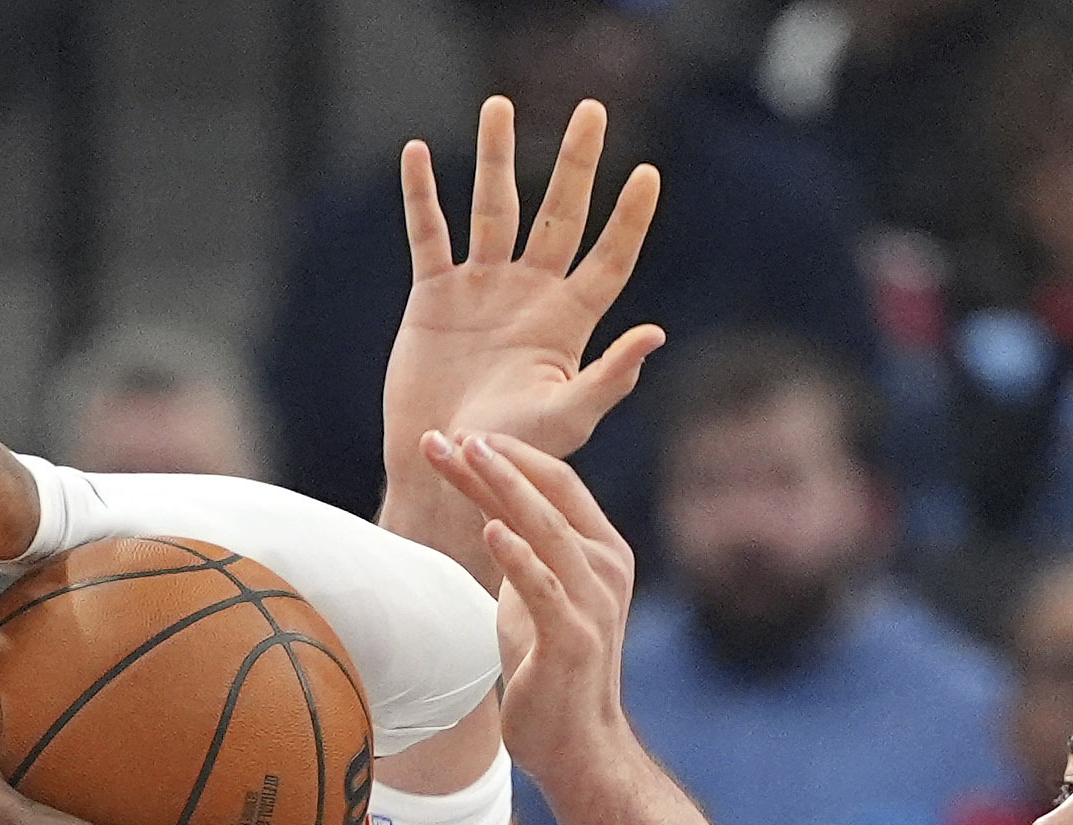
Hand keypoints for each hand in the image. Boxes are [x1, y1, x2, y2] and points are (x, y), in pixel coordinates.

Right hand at [382, 97, 663, 582]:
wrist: (443, 468)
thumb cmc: (511, 456)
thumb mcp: (567, 418)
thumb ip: (609, 377)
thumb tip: (656, 333)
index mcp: (569, 321)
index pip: (609, 257)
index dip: (629, 218)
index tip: (649, 173)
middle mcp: (530, 294)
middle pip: (559, 214)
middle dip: (576, 163)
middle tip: (592, 110)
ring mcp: (481, 289)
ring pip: (493, 208)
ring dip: (495, 158)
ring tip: (498, 106)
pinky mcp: (434, 296)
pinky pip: (429, 236)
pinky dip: (422, 197)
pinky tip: (417, 154)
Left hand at [423, 429, 709, 824]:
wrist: (577, 744)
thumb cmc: (550, 670)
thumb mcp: (532, 599)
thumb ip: (524, 554)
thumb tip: (491, 512)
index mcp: (600, 551)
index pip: (555, 485)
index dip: (506, 458)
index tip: (457, 436)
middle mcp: (606, 566)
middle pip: (550, 493)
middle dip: (498, 460)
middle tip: (452, 432)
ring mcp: (595, 600)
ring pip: (547, 528)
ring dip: (502, 488)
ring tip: (466, 455)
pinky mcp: (575, 636)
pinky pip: (544, 586)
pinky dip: (517, 555)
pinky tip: (490, 529)